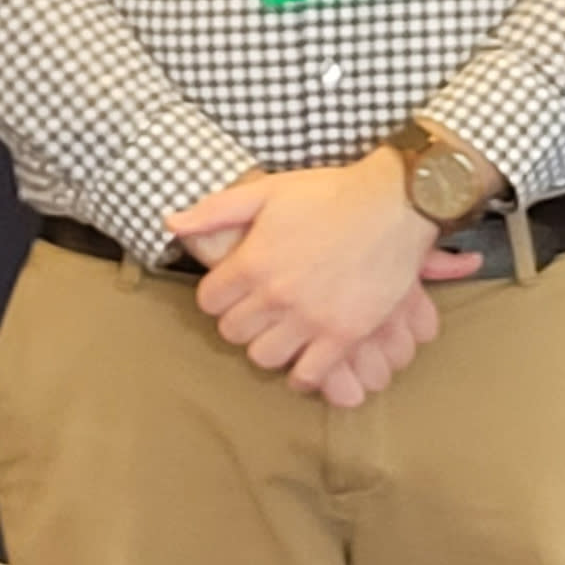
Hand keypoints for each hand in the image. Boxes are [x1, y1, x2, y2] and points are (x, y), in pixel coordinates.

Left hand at [175, 194, 444, 408]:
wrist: (393, 204)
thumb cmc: (329, 193)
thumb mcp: (268, 190)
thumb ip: (216, 210)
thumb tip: (170, 223)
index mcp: (252, 261)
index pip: (209, 301)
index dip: (218, 295)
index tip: (233, 290)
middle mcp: (276, 295)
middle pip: (233, 332)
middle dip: (241, 320)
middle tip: (258, 310)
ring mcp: (310, 318)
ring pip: (265, 357)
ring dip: (268, 346)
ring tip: (281, 332)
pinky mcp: (344, 335)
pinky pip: (310, 374)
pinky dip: (303, 374)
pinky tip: (306, 359)